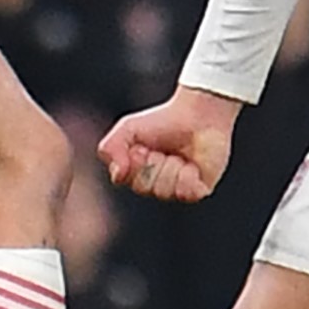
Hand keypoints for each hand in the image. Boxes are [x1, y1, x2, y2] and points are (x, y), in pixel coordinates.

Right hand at [100, 86, 240, 203]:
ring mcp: (176, 190)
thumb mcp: (128, 128)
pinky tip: (192, 165)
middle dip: (154, 163)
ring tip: (179, 155)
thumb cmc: (163, 121)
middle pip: (146, 187)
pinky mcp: (198, 190)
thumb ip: (111, 148)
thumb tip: (118, 174)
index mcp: (136, 174)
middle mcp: (155, 185)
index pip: (127, 179)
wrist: (197, 115)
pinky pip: (187, 193)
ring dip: (172, 167)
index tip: (142, 146)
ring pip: (166, 190)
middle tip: (162, 149)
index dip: (135, 161)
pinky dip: (189, 176)